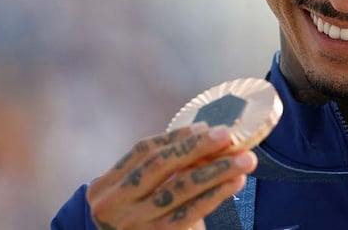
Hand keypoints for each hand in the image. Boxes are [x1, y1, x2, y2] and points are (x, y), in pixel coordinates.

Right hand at [86, 123, 256, 229]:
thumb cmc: (138, 221)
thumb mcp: (135, 196)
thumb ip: (158, 172)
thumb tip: (204, 136)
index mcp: (104, 187)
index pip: (142, 151)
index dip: (175, 136)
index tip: (206, 126)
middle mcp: (112, 204)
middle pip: (160, 164)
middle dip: (197, 146)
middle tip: (227, 135)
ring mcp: (132, 223)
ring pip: (179, 188)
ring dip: (215, 170)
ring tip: (243, 160)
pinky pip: (190, 211)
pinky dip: (215, 194)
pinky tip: (233, 183)